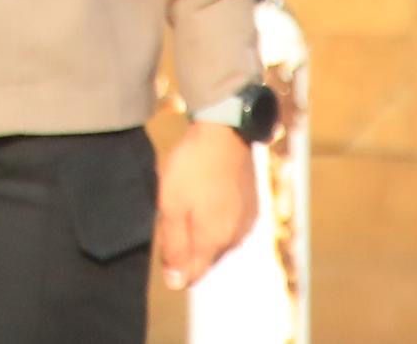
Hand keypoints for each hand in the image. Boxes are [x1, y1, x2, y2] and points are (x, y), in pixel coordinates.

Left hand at [155, 121, 256, 289]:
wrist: (225, 132)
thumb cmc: (193, 167)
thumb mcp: (171, 205)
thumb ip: (173, 247)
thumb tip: (176, 283)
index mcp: (213, 241)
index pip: (192, 274)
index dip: (173, 263)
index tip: (165, 235)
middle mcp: (234, 239)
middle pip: (204, 257)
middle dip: (186, 244)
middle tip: (173, 210)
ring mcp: (246, 223)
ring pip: (217, 240)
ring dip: (201, 229)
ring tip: (189, 196)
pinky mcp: (252, 207)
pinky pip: (229, 224)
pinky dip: (216, 216)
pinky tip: (206, 193)